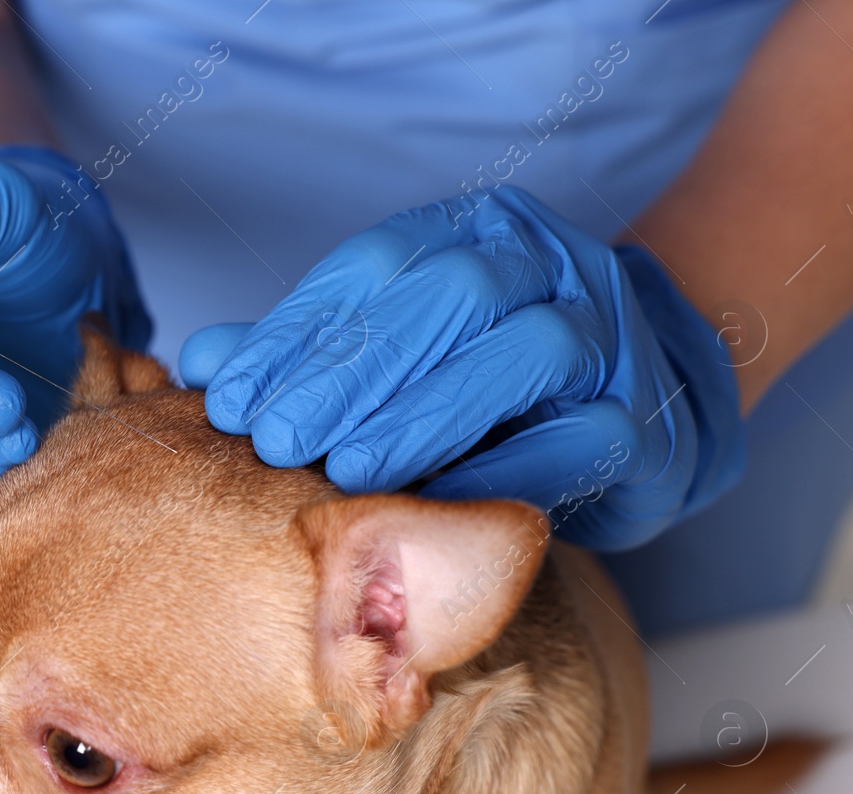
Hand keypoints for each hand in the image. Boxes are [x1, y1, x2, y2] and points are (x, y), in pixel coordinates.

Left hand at [179, 187, 743, 551]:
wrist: (649, 405)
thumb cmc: (493, 387)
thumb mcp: (399, 354)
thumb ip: (309, 353)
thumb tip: (203, 365)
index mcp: (478, 230)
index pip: (376, 265)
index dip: (297, 332)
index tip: (231, 400)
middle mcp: (550, 265)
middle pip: (451, 296)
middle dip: (353, 372)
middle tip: (276, 441)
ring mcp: (611, 335)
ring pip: (526, 354)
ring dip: (426, 415)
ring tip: (346, 472)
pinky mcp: (643, 420)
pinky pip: (579, 440)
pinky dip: (503, 472)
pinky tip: (433, 503)